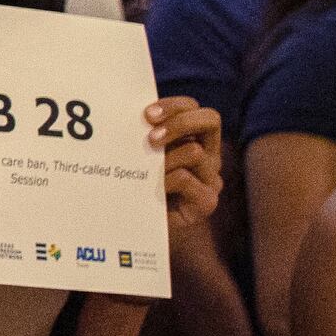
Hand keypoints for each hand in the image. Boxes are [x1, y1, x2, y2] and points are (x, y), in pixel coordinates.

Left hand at [147, 96, 222, 230]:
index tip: (145, 115)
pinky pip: (185, 178)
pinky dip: (165, 181)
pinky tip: (153, 191)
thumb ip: (144, 135)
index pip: (193, 107)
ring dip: (165, 159)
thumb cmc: (139, 188)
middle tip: (151, 138)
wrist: (143, 229)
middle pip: (211, 119)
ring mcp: (212, 178)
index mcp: (195, 138)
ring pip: (195, 151)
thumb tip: (124, 111)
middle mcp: (209, 155)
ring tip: (148, 172)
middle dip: (179, 122)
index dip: (172, 106)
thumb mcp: (143, 155)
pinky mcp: (207, 201)